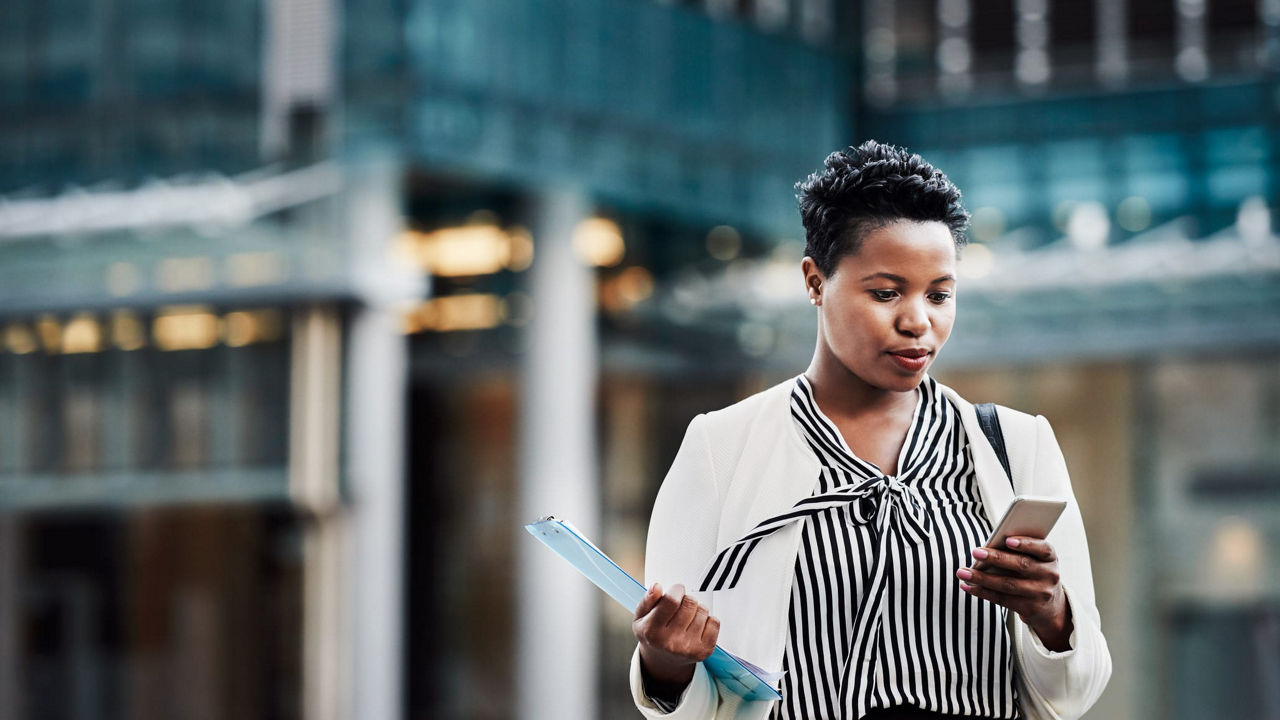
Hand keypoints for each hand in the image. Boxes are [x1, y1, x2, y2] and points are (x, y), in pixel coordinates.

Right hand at [633, 582, 719, 697]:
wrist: (664, 661)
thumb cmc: (653, 634)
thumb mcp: (641, 617)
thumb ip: (647, 599)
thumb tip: (656, 587)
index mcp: (652, 631)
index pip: (672, 600)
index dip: (677, 590)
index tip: (676, 591)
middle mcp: (670, 642)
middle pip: (690, 602)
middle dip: (686, 599)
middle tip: (680, 607)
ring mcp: (689, 648)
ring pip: (703, 610)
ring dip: (696, 609)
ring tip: (687, 618)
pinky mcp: (704, 651)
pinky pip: (714, 621)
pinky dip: (707, 619)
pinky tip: (696, 626)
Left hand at [955, 536, 1073, 650]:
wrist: (1051, 606)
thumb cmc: (1034, 572)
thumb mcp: (1035, 560)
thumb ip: (1019, 552)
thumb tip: (987, 549)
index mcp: (1050, 557)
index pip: (1042, 548)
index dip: (1026, 544)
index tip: (1007, 540)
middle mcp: (1049, 575)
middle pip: (1021, 565)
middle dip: (996, 558)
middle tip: (975, 552)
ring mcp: (1041, 593)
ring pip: (1008, 584)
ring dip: (982, 578)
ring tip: (963, 572)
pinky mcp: (1029, 608)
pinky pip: (1002, 599)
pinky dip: (982, 592)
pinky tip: (968, 586)